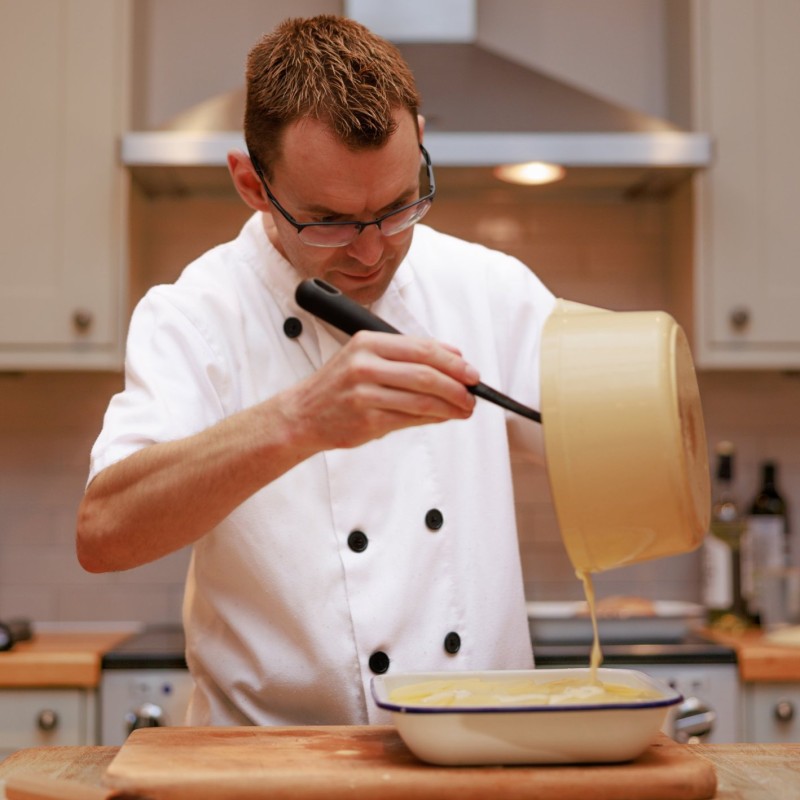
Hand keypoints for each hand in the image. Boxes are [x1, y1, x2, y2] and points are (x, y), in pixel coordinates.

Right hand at [283, 331, 479, 449]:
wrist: (303, 415)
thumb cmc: (339, 386)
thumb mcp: (366, 358)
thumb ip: (407, 356)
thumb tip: (454, 357)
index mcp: (368, 342)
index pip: (422, 348)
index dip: (453, 361)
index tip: (471, 372)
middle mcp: (365, 365)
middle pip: (426, 374)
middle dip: (457, 386)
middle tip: (473, 394)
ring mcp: (365, 394)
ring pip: (422, 400)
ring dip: (450, 406)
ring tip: (465, 409)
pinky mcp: (367, 420)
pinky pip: (410, 419)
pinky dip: (433, 419)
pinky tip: (444, 418)